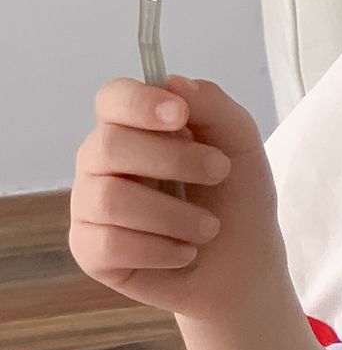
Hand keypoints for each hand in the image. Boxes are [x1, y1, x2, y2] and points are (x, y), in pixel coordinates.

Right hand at [71, 74, 286, 324]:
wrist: (245, 267)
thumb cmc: (237, 200)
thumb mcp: (240, 146)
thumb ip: (214, 107)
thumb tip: (175, 82)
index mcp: (133, 128)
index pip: (112, 98)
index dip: (139, 103)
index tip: (180, 116)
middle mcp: (102, 162)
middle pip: (109, 146)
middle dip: (173, 160)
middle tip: (219, 172)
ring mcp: (90, 206)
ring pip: (110, 199)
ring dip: (173, 215)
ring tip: (208, 227)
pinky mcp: (89, 250)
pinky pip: (109, 244)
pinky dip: (160, 250)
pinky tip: (184, 252)